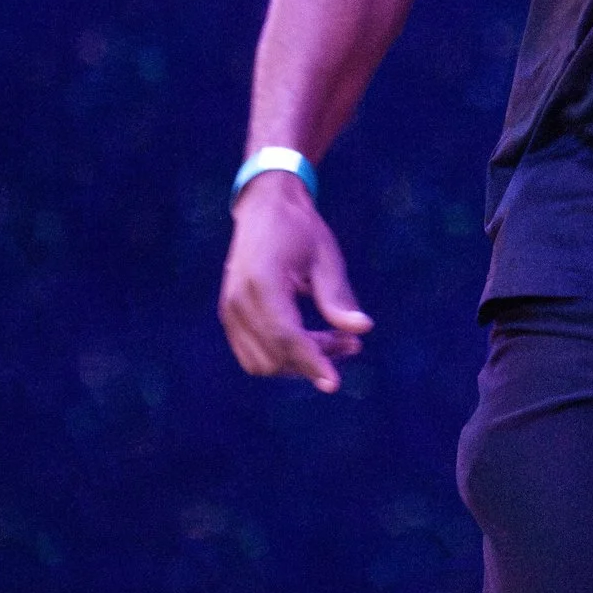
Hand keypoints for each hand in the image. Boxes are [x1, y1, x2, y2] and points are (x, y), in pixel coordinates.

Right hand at [217, 172, 373, 392]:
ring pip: (263, 361)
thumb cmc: (299, 228)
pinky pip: (255, 353)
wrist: (264, 208)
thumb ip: (338, 295)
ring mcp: (229, 310)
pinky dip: (284, 355)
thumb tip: (362, 329)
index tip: (335, 383)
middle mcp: (238, 300)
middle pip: (275, 354)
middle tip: (352, 344)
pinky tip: (314, 339)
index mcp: (261, 282)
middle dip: (314, 359)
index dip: (311, 361)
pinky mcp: (230, 316)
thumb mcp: (326, 256)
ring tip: (337, 341)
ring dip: (300, 361)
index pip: (285, 336)